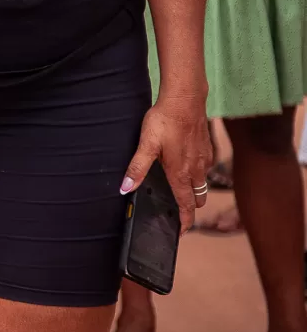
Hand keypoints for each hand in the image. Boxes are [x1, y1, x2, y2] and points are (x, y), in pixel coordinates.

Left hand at [121, 94, 209, 231]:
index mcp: (181, 173)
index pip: (187, 206)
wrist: (185, 100)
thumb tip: (125, 188)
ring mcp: (204, 159)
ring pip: (203, 184)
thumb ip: (137, 168)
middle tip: (176, 211)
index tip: (180, 232)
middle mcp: (197, 170)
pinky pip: (205, 169)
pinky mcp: (207, 148)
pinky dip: (197, 174)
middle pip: (198, 198)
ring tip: (179, 191)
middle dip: (189, 207)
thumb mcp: (146, 145)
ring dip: (194, 191)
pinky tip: (185, 166)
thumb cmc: (165, 121)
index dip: (185, 222)